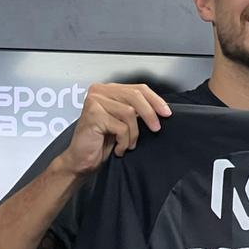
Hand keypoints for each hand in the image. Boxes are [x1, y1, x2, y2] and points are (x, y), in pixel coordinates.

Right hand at [56, 83, 171, 176]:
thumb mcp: (122, 122)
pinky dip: (123, 141)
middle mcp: (99, 91)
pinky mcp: (93, 115)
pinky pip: (121, 127)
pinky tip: (117, 148)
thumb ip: (135, 110)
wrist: (82, 160)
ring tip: (127, 144)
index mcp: (108, 90)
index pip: (137, 88)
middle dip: (150, 113)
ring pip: (129, 113)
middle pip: (135, 96)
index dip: (155, 100)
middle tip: (156, 128)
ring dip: (132, 134)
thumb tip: (160, 109)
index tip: (166, 112)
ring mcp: (95, 102)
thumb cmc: (101, 142)